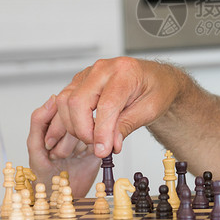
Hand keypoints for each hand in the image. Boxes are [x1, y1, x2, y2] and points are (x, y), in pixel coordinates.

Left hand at [28, 96, 101, 196]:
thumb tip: (52, 99)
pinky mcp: (100, 143)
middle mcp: (72, 124)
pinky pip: (103, 138)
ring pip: (90, 127)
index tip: (49, 144)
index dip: (56, 127)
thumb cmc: (44, 174)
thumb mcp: (35, 147)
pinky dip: (94, 148)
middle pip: (77, 117)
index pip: (61, 108)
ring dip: (79, 146)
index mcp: (55, 121)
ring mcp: (87, 133)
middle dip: (66, 140)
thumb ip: (39, 121)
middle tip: (59, 155)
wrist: (62, 197)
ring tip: (71, 158)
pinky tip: (85, 157)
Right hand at [44, 57, 185, 158]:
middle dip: (84, 130)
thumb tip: (109, 144)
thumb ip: (127, 125)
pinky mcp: (80, 82)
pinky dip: (68, 119)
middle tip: (99, 147)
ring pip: (65, 101)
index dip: (102, 132)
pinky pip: (64, 100)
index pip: (106, 105)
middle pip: (78, 102)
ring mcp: (89, 74)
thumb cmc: (156, 89)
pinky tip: (80, 131)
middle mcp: (103, 68)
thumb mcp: (150, 110)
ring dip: (74, 126)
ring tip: (92, 139)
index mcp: (125, 71)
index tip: (103, 151)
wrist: (155, 79)